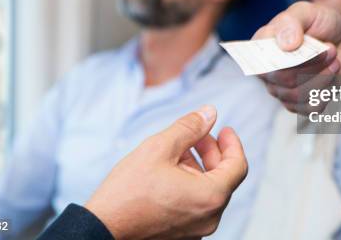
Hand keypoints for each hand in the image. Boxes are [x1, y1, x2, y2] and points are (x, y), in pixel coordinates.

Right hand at [85, 105, 247, 239]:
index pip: (238, 165)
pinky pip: (196, 205)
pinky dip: (191, 185)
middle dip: (212, 152)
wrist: (102, 228)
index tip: (224, 129)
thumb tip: (210, 113)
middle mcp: (209, 218)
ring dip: (199, 167)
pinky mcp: (183, 235)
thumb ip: (190, 127)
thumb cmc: (129, 191)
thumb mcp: (160, 147)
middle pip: (224, 177)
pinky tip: (170, 172)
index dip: (233, 143)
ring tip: (177, 151)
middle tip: (196, 135)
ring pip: (209, 191)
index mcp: (211, 196)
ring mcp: (197, 230)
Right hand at [253, 1, 340, 113]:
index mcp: (262, 46)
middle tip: (330, 50)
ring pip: (297, 95)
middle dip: (312, 65)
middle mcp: (267, 69)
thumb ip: (291, 22)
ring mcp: (281, 89)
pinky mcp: (298, 103)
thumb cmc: (321, 24)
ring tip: (334, 61)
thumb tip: (285, 44)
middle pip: (282, 79)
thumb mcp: (307, 12)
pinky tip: (331, 76)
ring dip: (322, 77)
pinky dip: (326, 92)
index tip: (302, 44)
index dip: (282, 58)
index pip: (260, 61)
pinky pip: (309, 107)